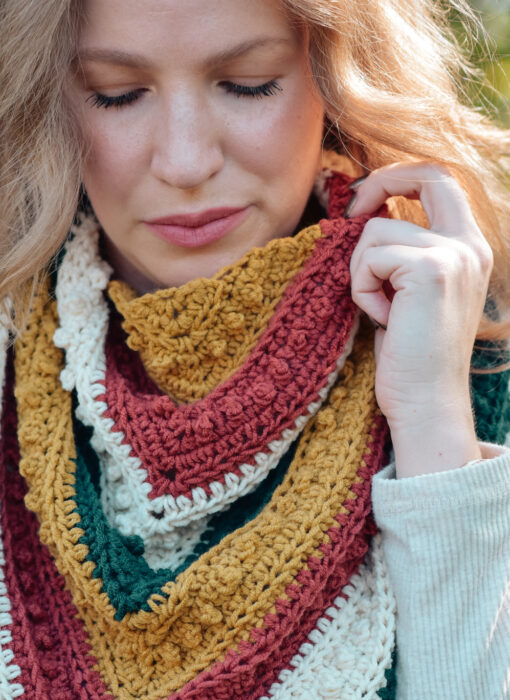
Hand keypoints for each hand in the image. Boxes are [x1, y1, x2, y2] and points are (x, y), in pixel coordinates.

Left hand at [346, 162, 492, 476]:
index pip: (441, 180)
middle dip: (379, 183)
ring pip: (377, 230)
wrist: (426, 403)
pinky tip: (381, 320)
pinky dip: (361, 289)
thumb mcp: (408, 295)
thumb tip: (363, 216)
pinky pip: (370, 257)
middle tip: (350, 213)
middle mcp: (470, 245)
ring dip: (360, 272)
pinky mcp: (431, 269)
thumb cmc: (409, 359)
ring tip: (379, 311)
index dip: (398, 178)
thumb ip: (401, 253)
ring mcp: (454, 254)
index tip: (364, 203)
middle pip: (426, 173)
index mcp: (470, 249)